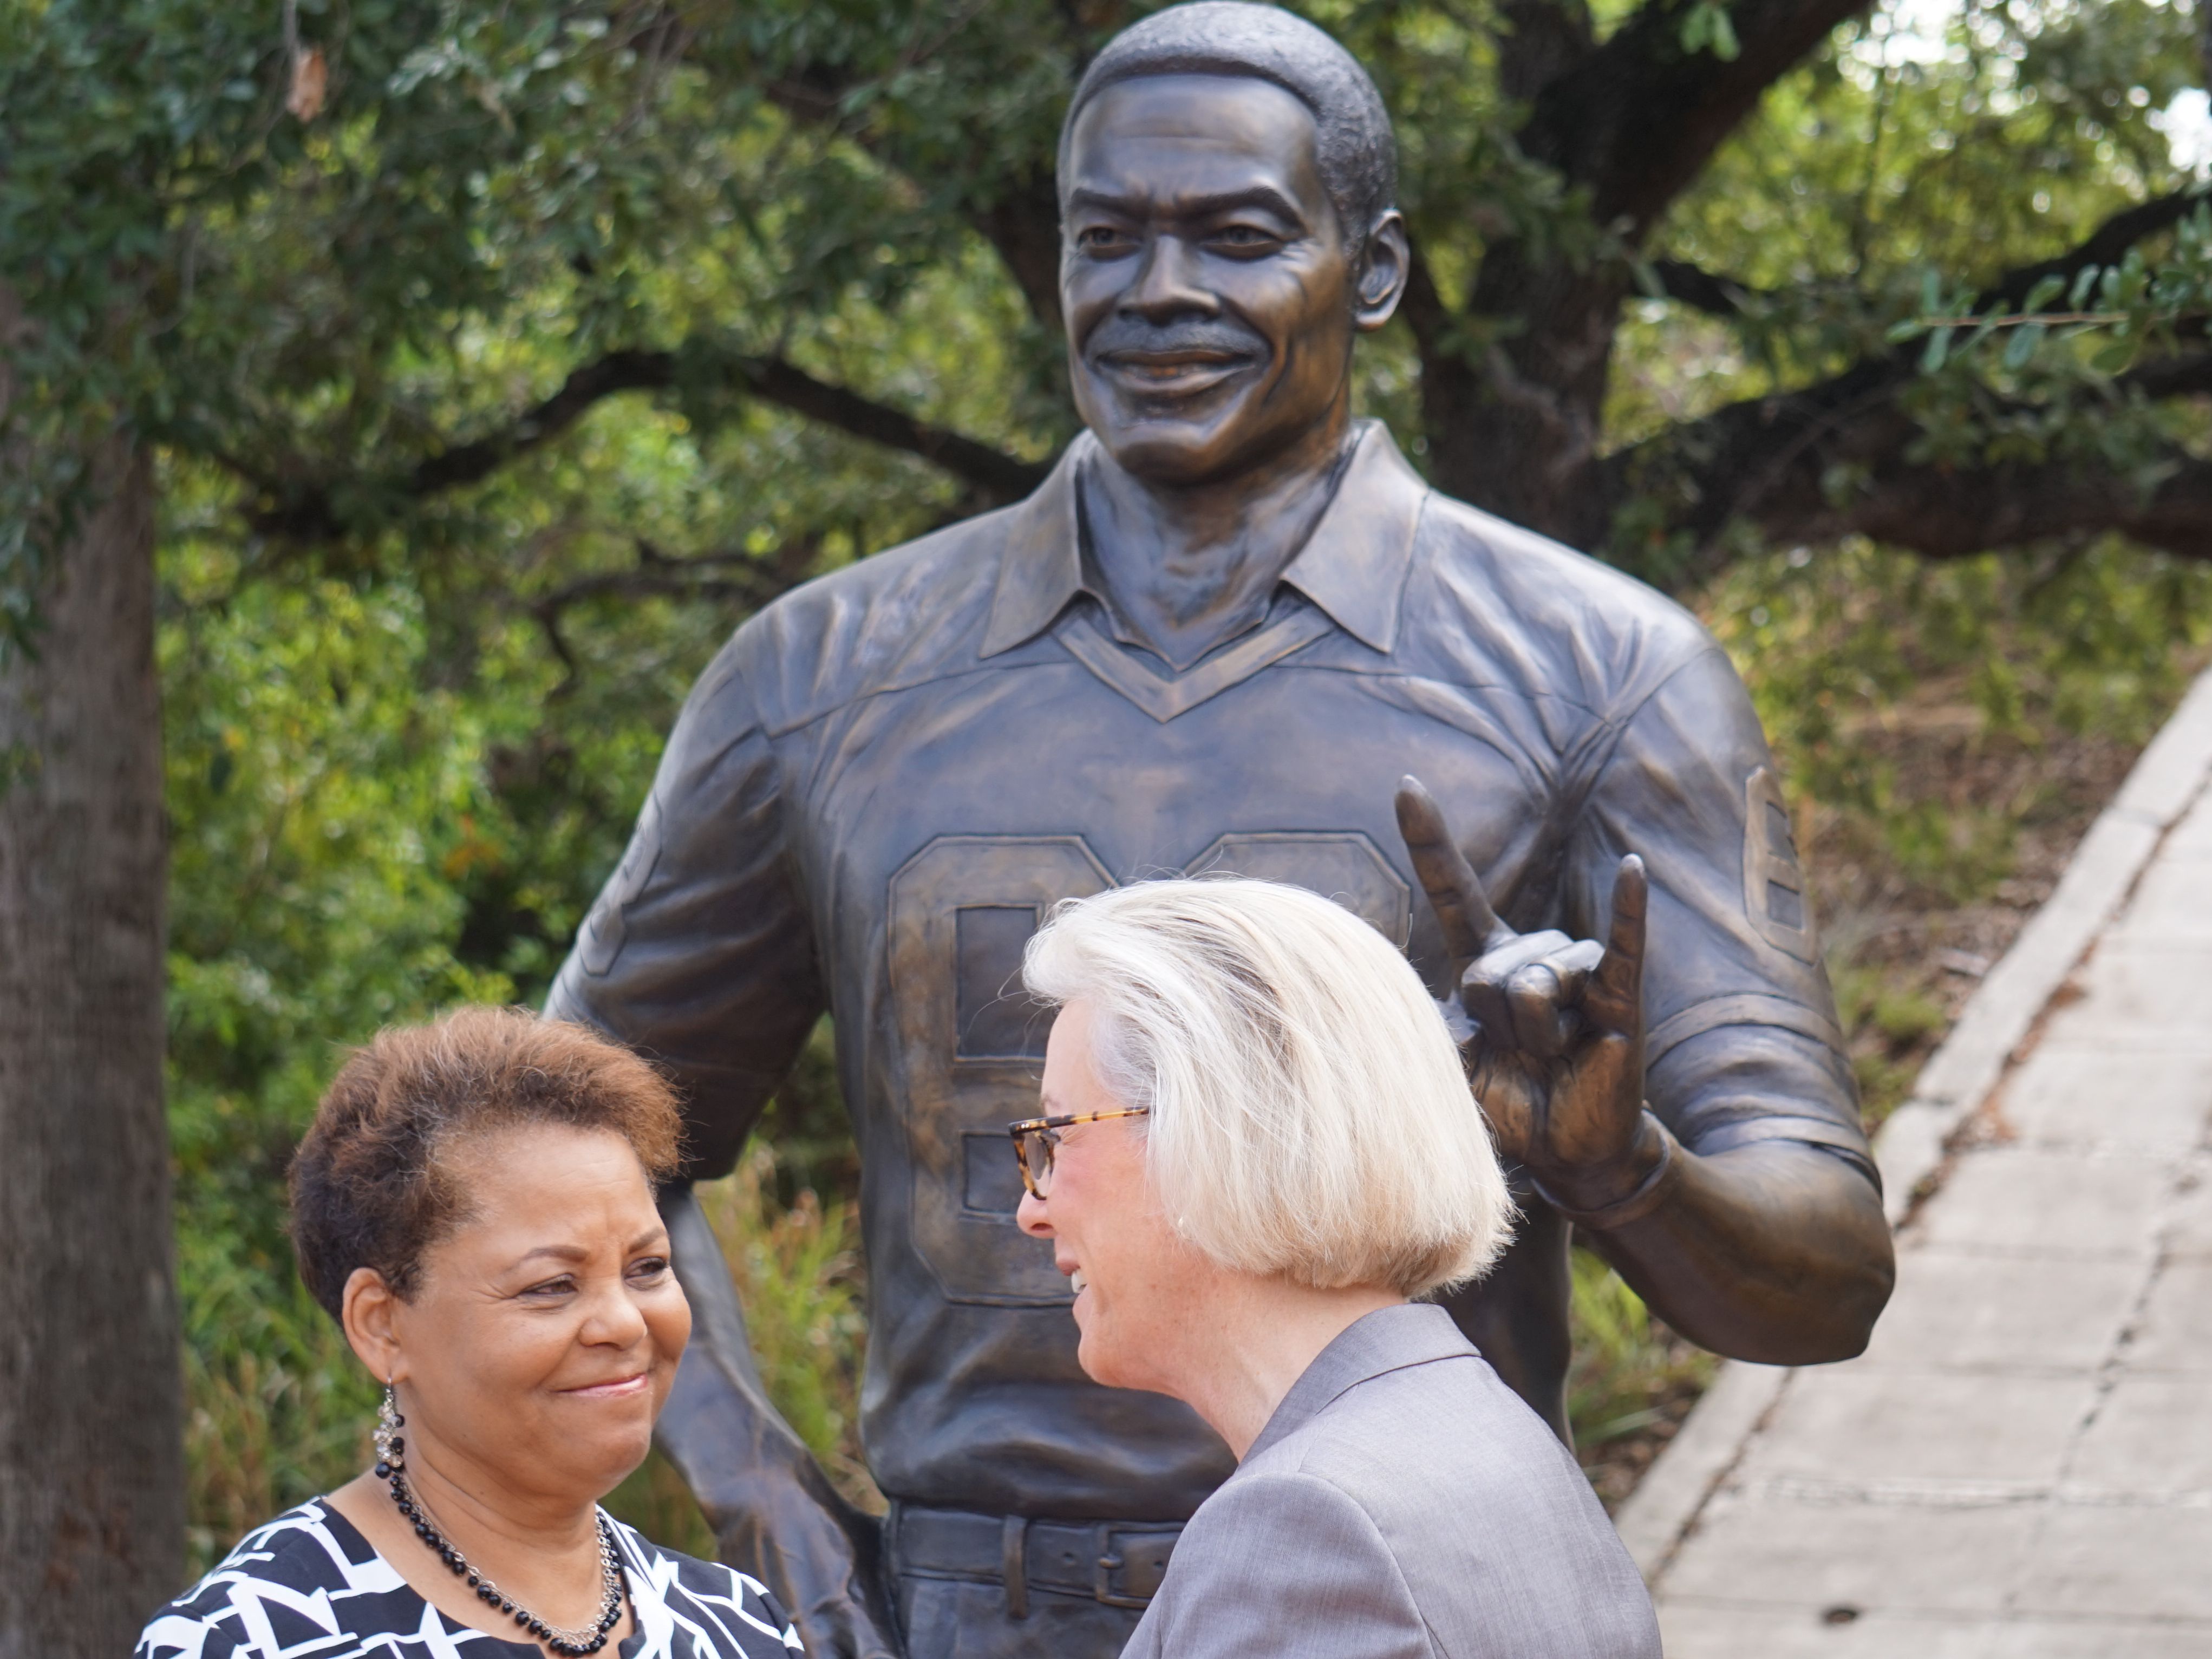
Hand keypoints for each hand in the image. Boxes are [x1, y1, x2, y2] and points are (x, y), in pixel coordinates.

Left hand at [1394, 775, 1659, 1213]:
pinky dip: (1629, 909)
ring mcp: (1578, 972)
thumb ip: (1431, 1023)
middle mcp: (1531, 954)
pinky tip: (1632, 869)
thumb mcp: (1452, 1064)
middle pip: (1485, 967)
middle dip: (1491, 1021)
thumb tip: (1419, 999)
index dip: (1430, 838)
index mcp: (1485, 961)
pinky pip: (1623, 945)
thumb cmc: (1507, 1104)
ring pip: (1532, 980)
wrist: (1566, 1152)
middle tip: (1514, 1054)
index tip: (1407, 785)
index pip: (1453, 890)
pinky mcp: (1619, 995)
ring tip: (1551, 1057)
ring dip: (1533, 1035)